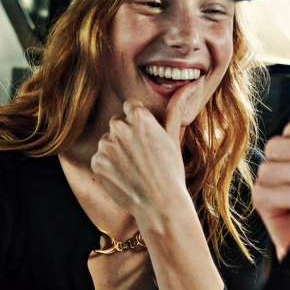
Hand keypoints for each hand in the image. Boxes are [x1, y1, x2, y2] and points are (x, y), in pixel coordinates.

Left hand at [90, 83, 198, 227]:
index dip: (139, 122)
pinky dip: (108, 167)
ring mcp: (106, 146)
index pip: (131, 107)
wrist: (160, 204)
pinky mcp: (97, 163)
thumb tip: (192, 84)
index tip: (146, 139)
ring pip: (107, 142)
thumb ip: (176, 108)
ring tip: (133, 168)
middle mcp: (119, 128)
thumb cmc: (171, 171)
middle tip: (142, 156)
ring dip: (116, 152)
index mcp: (139, 117)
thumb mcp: (174, 137)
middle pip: (117, 123)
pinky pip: (99, 159)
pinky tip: (124, 177)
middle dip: (126, 136)